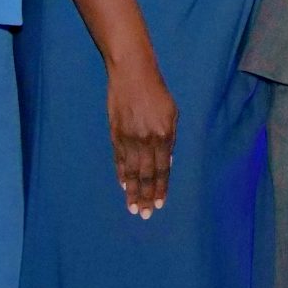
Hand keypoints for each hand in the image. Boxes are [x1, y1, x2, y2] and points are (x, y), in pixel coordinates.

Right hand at [107, 57, 176, 218]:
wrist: (132, 73)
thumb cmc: (157, 92)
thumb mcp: (172, 113)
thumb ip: (170, 139)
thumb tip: (167, 164)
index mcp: (164, 135)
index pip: (163, 170)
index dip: (161, 189)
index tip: (159, 204)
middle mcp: (146, 139)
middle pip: (146, 175)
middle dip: (146, 197)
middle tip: (144, 214)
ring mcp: (129, 137)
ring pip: (132, 171)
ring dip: (132, 191)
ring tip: (133, 207)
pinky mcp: (115, 133)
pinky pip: (119, 159)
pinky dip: (122, 174)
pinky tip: (124, 186)